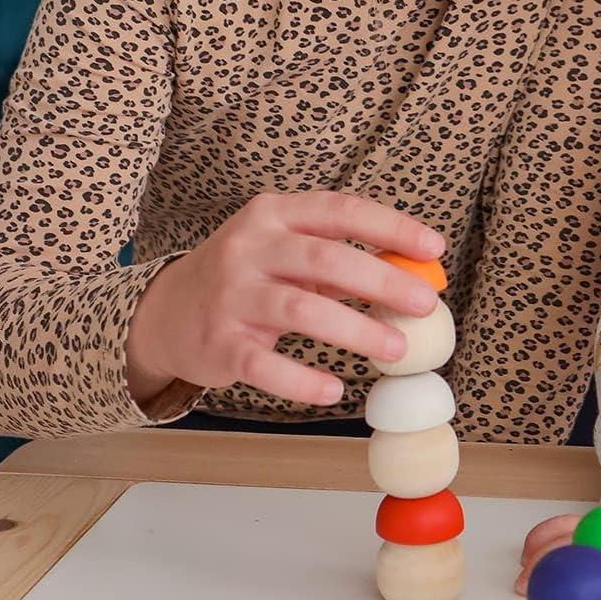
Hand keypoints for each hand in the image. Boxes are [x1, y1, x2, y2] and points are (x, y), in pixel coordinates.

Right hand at [125, 191, 444, 406]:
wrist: (166, 313)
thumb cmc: (248, 278)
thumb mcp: (286, 252)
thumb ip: (340, 259)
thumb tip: (413, 276)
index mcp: (275, 214)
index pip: (341, 210)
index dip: (391, 227)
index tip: (434, 248)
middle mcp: (249, 247)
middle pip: (326, 258)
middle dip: (383, 281)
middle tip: (426, 304)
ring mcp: (231, 294)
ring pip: (301, 309)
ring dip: (356, 330)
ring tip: (396, 349)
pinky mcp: (218, 342)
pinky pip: (265, 364)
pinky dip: (302, 379)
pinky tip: (335, 389)